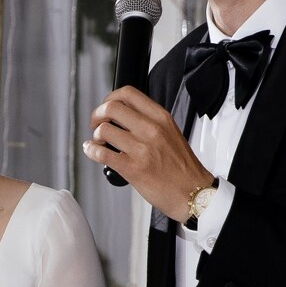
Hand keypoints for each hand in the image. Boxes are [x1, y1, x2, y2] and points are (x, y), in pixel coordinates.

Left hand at [84, 86, 214, 219]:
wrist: (194, 193)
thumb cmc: (183, 168)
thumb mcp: (171, 133)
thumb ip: (149, 121)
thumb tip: (123, 116)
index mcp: (161, 118)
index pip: (128, 93)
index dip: (110, 97)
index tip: (106, 106)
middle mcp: (151, 130)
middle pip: (111, 107)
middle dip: (97, 115)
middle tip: (97, 123)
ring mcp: (141, 149)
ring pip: (103, 130)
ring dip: (95, 135)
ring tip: (99, 142)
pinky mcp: (132, 168)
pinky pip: (101, 153)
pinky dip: (91, 150)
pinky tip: (93, 151)